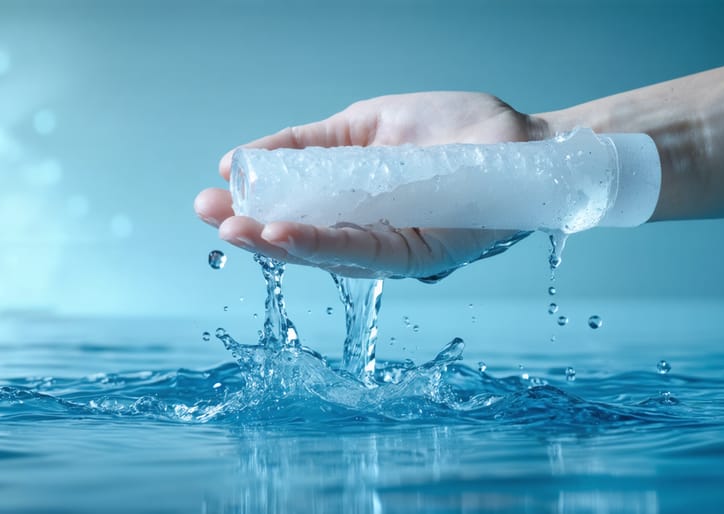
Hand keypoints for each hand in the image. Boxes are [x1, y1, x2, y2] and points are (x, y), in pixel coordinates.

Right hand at [194, 92, 544, 279]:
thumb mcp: (365, 128)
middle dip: (253, 230)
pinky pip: (367, 253)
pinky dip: (323, 245)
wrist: (516, 136)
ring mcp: (397, 250)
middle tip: (207, 213)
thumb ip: (311, 147)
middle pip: (305, 241)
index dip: (256, 209)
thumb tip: (246, 158)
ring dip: (278, 244)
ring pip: (329, 253)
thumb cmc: (449, 132)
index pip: (298, 215)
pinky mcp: (423, 256)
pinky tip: (283, 234)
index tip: (215, 196)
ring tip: (233, 231)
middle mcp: (373, 236)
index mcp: (357, 208)